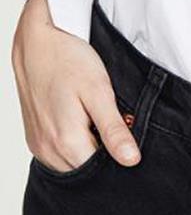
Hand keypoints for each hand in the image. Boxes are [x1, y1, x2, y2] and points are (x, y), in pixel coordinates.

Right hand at [12, 0, 139, 172]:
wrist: (37, 41)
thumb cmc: (68, 61)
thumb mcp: (99, 92)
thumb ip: (113, 129)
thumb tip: (131, 160)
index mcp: (65, 141)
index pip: (102, 172)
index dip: (120, 161)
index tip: (129, 142)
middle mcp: (48, 149)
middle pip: (87, 170)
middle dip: (106, 156)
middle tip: (116, 128)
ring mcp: (39, 146)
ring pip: (74, 165)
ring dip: (91, 151)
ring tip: (98, 124)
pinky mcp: (36, 140)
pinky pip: (61, 156)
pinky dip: (77, 147)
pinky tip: (86, 126)